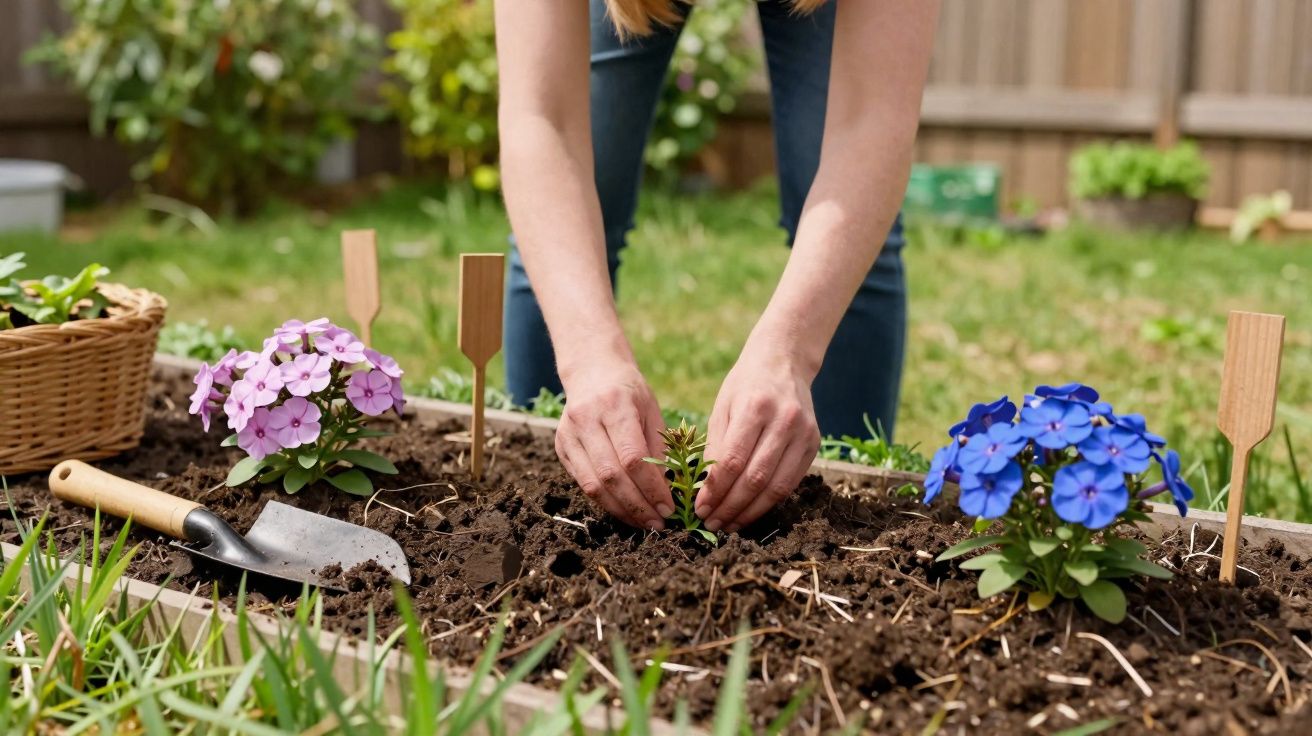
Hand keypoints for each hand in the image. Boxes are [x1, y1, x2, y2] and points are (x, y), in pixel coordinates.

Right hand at [556, 357, 672, 528]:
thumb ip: (659, 447)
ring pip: (593, 485)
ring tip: (643, 523)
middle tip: (658, 523)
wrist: (592, 371)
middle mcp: (586, 420)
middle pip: (611, 476)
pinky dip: (606, 502)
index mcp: (615, 406)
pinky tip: (625, 510)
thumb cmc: (629, 391)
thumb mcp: (652, 409)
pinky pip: (583, 483)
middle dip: (637, 506)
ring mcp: (569, 435)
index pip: (632, 458)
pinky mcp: (561, 448)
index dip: (651, 488)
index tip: (669, 508)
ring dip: (621, 510)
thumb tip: (670, 490)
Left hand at [697, 344, 820, 531]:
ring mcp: (804, 433)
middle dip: (730, 507)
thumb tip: (704, 491)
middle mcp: (784, 420)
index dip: (715, 491)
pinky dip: (769, 502)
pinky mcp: (815, 444)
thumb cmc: (745, 385)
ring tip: (729, 525)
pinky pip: (791, 482)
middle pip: (755, 478)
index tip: (700, 509)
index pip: (733, 460)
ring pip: (776, 487)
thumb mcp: (722, 408)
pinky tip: (751, 511)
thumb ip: (715, 447)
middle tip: (712, 524)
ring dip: (750, 512)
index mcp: (755, 407)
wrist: (785, 361)